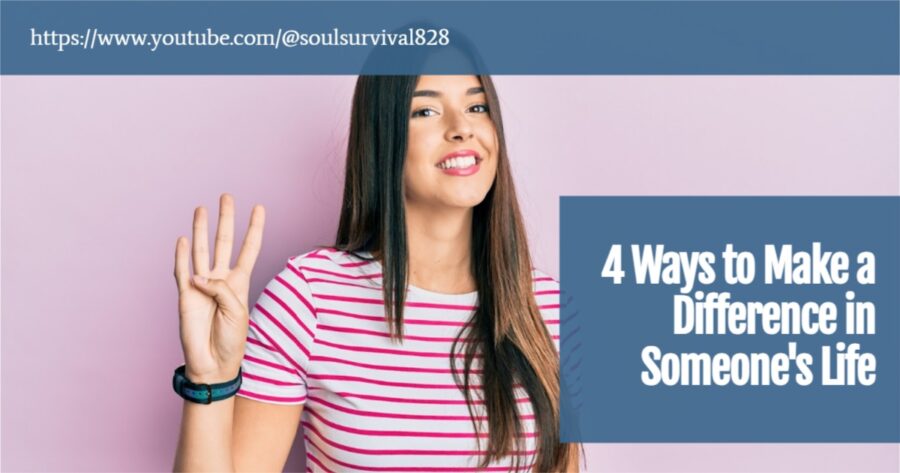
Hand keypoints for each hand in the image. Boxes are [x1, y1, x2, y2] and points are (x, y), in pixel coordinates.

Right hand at [174, 193, 264, 383]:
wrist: (214, 363)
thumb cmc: (231, 341)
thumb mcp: (238, 312)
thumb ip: (222, 291)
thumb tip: (200, 276)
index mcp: (240, 282)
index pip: (249, 249)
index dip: (254, 228)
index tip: (259, 207)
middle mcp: (221, 279)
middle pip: (224, 242)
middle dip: (226, 219)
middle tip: (226, 196)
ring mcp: (202, 285)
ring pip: (202, 250)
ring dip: (201, 230)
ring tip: (202, 209)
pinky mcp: (185, 296)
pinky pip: (182, 271)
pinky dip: (181, 255)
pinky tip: (182, 239)